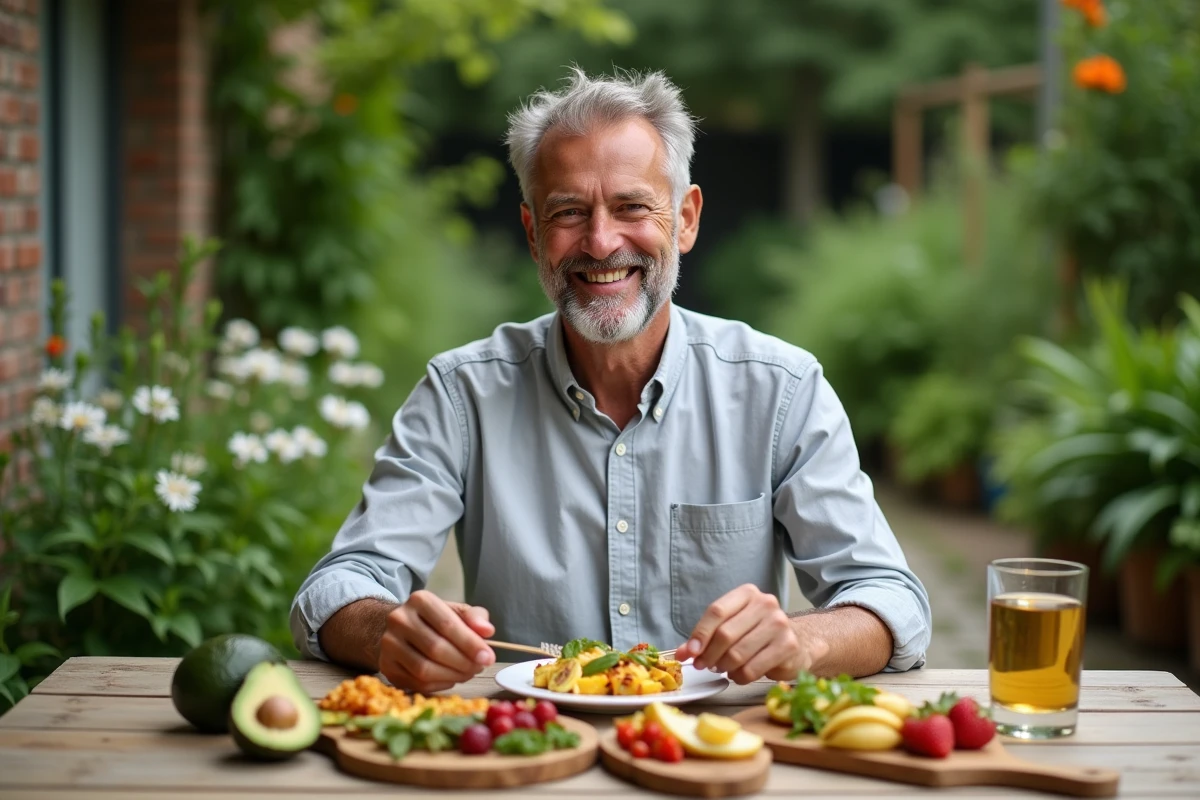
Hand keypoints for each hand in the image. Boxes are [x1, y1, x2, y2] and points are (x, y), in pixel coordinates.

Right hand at [379, 590, 495, 693]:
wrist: (400, 629)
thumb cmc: (434, 621)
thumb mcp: (455, 611)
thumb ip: (474, 618)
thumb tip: (488, 631)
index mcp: (420, 600)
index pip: (447, 624)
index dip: (470, 644)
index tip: (488, 657)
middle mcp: (399, 619)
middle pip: (435, 648)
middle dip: (463, 663)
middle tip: (479, 668)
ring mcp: (389, 644)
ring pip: (424, 669)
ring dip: (452, 676)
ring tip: (468, 673)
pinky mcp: (386, 666)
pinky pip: (417, 683)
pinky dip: (439, 685)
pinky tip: (451, 678)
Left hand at [673, 584, 812, 684]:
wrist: (797, 642)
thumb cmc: (757, 633)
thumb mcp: (730, 627)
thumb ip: (705, 637)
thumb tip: (681, 653)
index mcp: (747, 594)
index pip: (717, 611)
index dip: (700, 633)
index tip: (690, 652)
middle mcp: (765, 604)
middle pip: (725, 634)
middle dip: (708, 655)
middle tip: (702, 666)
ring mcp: (779, 625)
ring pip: (737, 654)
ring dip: (724, 667)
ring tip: (722, 669)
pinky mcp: (788, 647)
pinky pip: (752, 669)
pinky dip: (739, 677)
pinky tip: (739, 675)